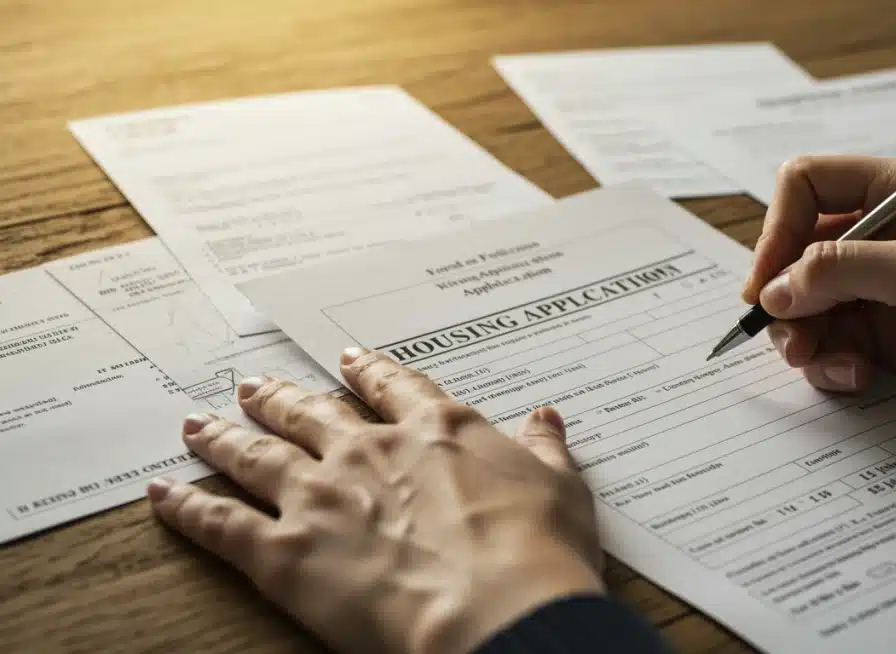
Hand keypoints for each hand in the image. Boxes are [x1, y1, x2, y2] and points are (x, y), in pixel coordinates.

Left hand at [145, 348, 602, 653]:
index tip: (350, 359)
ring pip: (256, 454)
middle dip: (279, 398)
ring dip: (223, 437)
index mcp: (437, 432)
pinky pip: (221, 523)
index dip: (369, 371)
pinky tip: (164, 492)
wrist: (500, 610)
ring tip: (198, 423)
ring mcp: (322, 496)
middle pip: (310, 413)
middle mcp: (369, 451)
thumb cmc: (538, 553)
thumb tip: (546, 419)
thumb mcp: (561, 490)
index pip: (395, 388)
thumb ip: (545, 449)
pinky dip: (188, 506)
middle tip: (252, 385)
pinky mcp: (285, 552)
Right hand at [743, 155, 895, 450]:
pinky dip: (833, 363)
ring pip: (810, 305)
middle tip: (787, 336)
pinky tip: (857, 378)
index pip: (809, 186)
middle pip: (799, 253)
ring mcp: (888, 289)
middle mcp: (887, 236)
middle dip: (786, 295)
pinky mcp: (893, 338)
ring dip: (804, 337)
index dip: (778, 228)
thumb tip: (774, 291)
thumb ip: (840, 271)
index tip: (767, 281)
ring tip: (820, 364)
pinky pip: (836, 345)